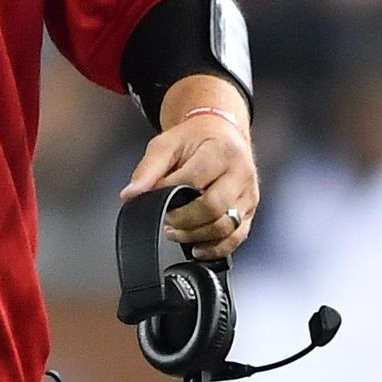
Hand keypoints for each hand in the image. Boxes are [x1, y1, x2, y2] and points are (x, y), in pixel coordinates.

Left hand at [120, 110, 258, 258]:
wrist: (222, 133)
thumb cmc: (196, 139)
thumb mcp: (166, 144)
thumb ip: (147, 170)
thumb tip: (131, 194)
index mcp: (222, 151)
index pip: (194, 182)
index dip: (169, 194)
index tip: (156, 195)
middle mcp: (241, 173)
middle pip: (213, 208)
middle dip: (184, 219)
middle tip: (168, 217)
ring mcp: (248, 194)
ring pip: (226, 227)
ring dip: (196, 235)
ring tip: (177, 231)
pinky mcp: (250, 211)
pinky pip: (236, 238)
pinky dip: (215, 248)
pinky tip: (197, 246)